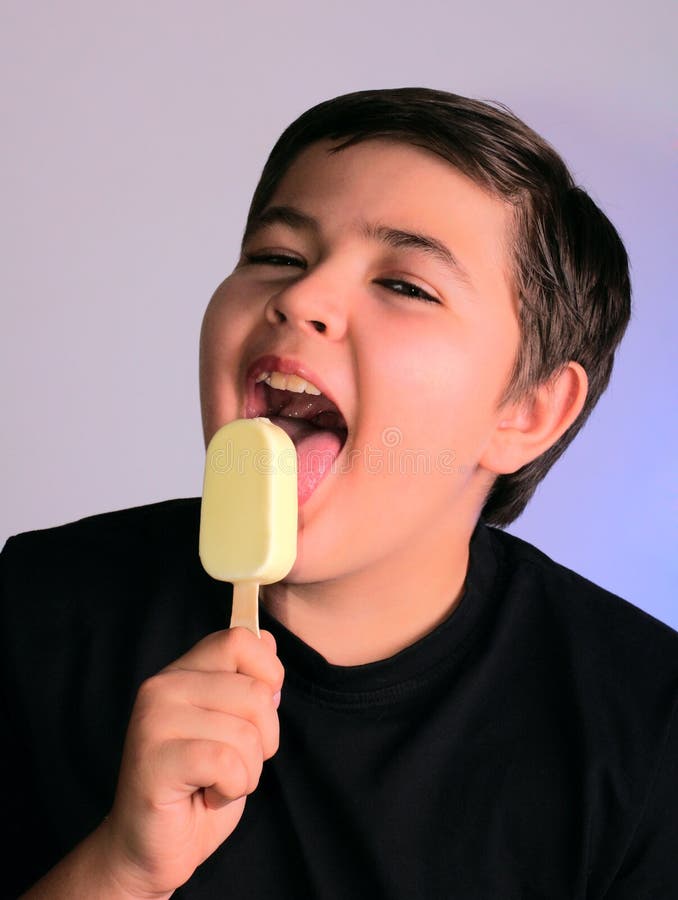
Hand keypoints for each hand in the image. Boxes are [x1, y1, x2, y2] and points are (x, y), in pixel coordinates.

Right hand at [98, 627, 283, 896]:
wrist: (150, 849)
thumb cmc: (199, 787)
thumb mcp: (234, 727)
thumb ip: (247, 682)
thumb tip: (267, 639)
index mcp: (182, 672)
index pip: (239, 639)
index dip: (268, 673)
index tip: (259, 713)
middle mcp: (162, 686)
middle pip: (255, 692)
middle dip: (264, 740)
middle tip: (231, 764)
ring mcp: (153, 721)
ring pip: (246, 733)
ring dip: (246, 771)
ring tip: (214, 783)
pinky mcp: (154, 760)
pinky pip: (227, 764)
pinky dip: (232, 788)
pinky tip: (206, 795)